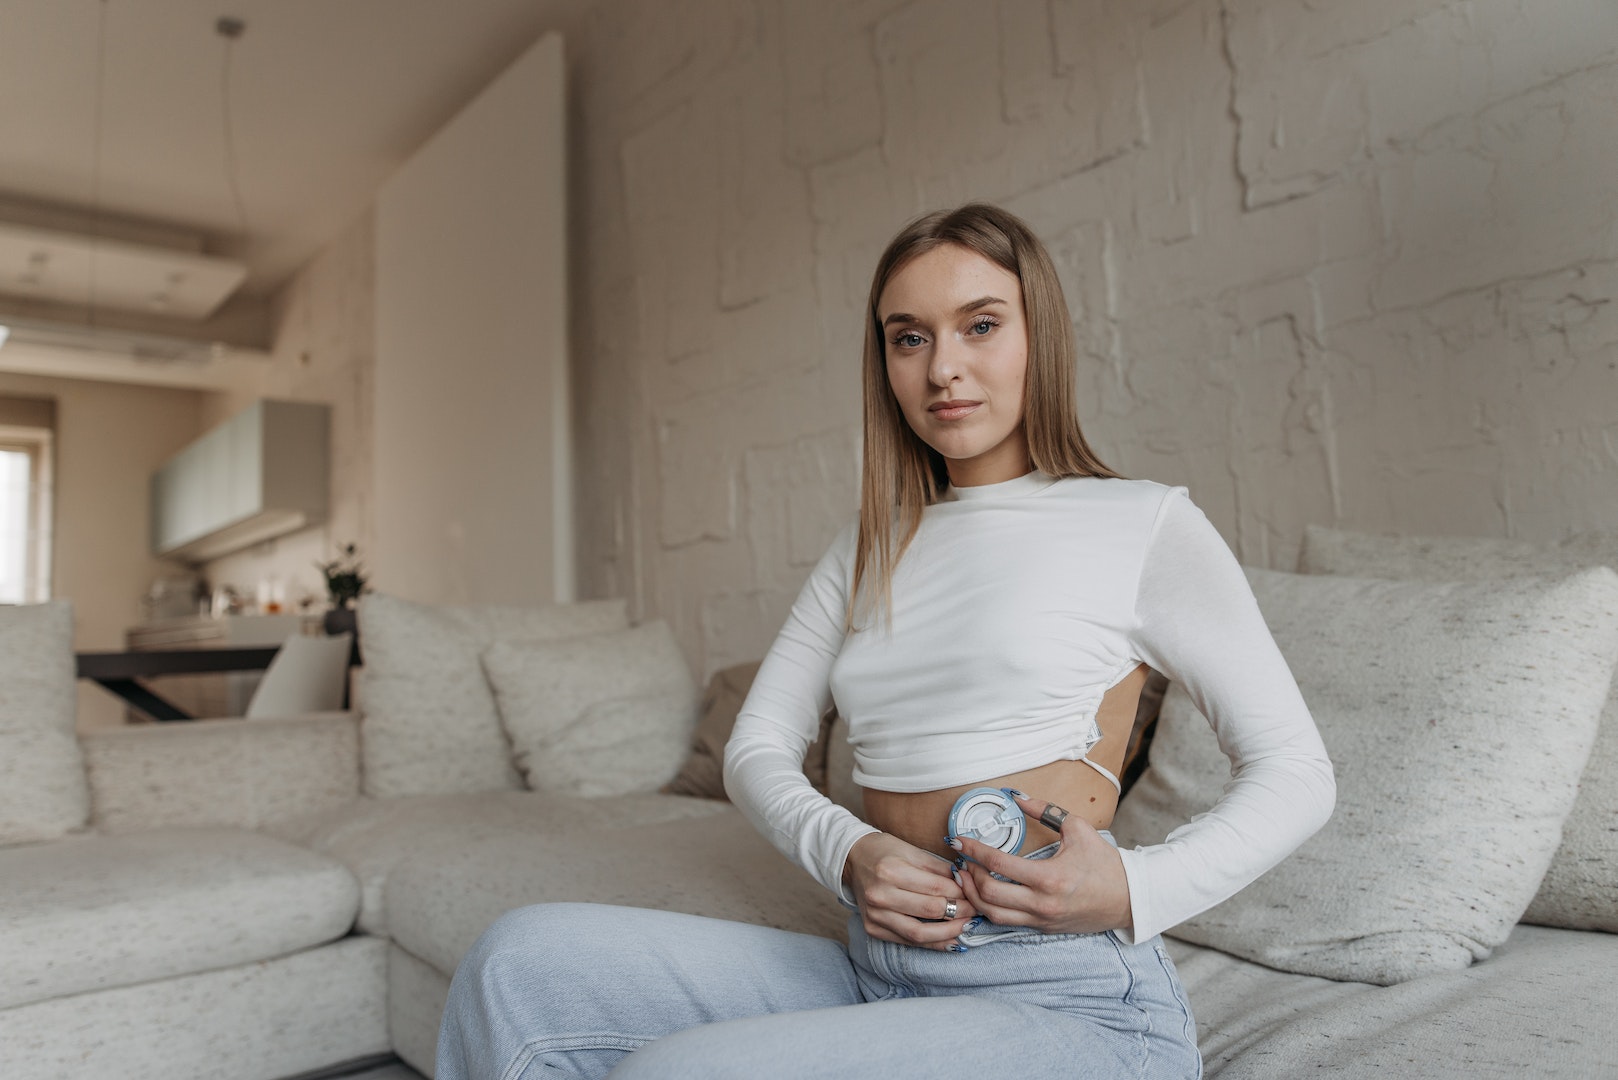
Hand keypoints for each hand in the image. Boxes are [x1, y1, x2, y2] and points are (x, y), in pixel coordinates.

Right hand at [843, 832, 977, 950]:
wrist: (851, 859)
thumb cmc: (883, 851)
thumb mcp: (911, 850)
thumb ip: (939, 868)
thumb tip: (966, 882)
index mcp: (890, 870)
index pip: (935, 888)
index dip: (960, 893)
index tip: (975, 895)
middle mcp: (880, 895)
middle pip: (929, 910)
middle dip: (959, 912)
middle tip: (976, 911)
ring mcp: (875, 915)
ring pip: (919, 933)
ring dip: (948, 933)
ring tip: (966, 928)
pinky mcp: (873, 928)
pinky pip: (907, 941)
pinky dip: (931, 943)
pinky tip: (949, 940)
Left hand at [951, 793, 1132, 935]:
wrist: (1129, 899)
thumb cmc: (1105, 864)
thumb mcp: (1077, 829)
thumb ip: (1044, 811)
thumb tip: (1016, 796)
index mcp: (1049, 878)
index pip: (998, 864)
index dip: (973, 850)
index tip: (958, 841)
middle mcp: (1042, 903)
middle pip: (988, 894)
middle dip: (967, 874)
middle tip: (960, 858)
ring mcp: (1041, 919)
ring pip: (993, 914)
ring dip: (973, 895)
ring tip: (964, 877)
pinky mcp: (1043, 928)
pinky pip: (1007, 922)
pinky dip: (989, 909)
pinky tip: (982, 893)